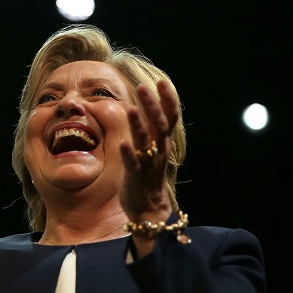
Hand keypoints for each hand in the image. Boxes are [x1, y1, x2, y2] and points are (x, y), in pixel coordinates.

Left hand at [119, 80, 178, 222]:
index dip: (167, 100)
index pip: (169, 118)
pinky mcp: (136, 179)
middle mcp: (158, 152)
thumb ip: (150, 132)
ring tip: (130, 109)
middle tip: (143, 87)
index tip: (162, 82)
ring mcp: (148, 165)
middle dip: (152, 106)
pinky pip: (134, 165)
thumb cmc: (147, 177)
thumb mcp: (151, 151)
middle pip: (160, 125)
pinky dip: (129, 154)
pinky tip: (122, 144)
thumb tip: (148, 110)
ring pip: (146, 142)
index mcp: (161, 144)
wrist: (149, 210)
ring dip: (138, 125)